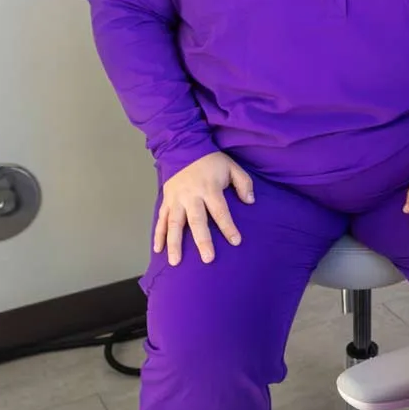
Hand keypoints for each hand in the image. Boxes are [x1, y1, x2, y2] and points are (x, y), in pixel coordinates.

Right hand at [154, 152, 253, 266]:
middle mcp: (191, 196)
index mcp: (209, 188)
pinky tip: (158, 250)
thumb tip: (250, 201)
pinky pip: (161, 220)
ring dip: (174, 243)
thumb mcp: (231, 166)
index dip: (228, 226)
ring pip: (173, 224)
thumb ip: (243, 183)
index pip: (220, 211)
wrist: (183, 147)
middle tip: (208, 259)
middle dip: (202, 241)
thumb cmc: (210, 161)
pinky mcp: (166, 201)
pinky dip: (158, 235)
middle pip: (196, 221)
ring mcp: (176, 199)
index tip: (235, 241)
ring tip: (174, 262)